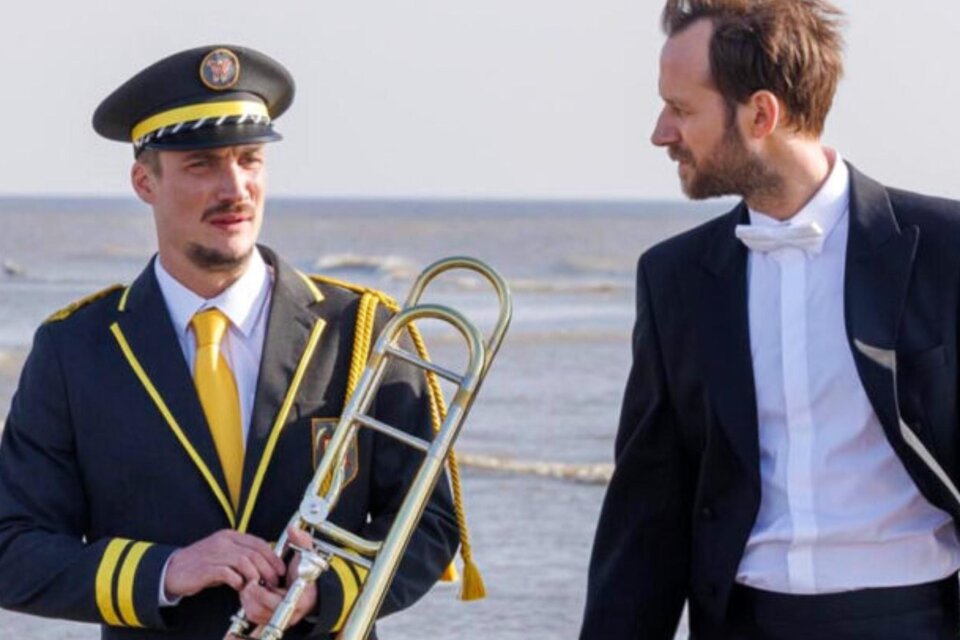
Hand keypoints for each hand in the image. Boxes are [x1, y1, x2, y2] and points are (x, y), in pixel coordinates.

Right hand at [164, 529, 286, 598]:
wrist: (173, 569)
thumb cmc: (202, 563)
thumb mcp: (224, 554)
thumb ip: (241, 554)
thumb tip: (265, 563)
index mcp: (230, 536)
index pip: (258, 543)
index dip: (273, 556)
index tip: (280, 569)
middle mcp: (223, 542)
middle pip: (254, 553)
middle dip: (267, 569)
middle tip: (272, 581)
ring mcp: (214, 554)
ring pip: (243, 561)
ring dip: (254, 576)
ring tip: (257, 585)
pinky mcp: (205, 568)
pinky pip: (227, 573)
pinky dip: (237, 581)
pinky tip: (238, 586)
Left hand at [237, 526, 318, 630]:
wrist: (309, 587)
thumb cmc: (307, 571)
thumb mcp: (306, 554)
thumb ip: (301, 541)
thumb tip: (293, 530)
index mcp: (301, 598)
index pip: (277, 603)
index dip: (263, 594)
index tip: (255, 582)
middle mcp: (291, 613)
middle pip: (263, 612)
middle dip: (251, 596)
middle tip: (247, 583)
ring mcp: (280, 618)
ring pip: (256, 615)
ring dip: (247, 600)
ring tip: (248, 586)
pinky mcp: (271, 619)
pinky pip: (254, 617)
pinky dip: (248, 605)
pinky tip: (249, 593)